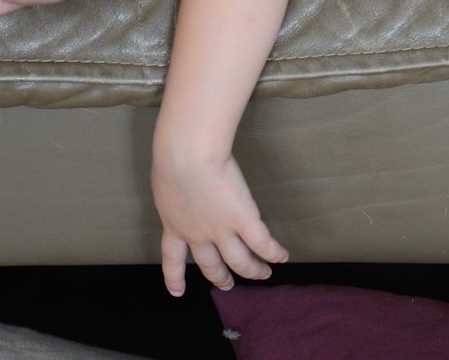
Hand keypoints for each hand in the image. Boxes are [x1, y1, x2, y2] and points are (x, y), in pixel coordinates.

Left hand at [152, 148, 288, 296]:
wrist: (186, 156)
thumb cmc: (172, 157)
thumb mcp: (166, 181)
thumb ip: (174, 192)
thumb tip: (179, 185)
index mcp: (174, 225)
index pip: (173, 259)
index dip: (175, 278)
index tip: (177, 292)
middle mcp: (198, 235)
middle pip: (210, 265)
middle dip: (220, 278)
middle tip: (227, 285)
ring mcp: (221, 231)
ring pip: (239, 262)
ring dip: (252, 271)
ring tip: (262, 274)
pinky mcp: (243, 219)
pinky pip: (262, 243)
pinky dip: (274, 252)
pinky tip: (282, 256)